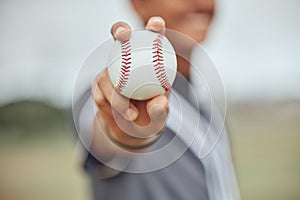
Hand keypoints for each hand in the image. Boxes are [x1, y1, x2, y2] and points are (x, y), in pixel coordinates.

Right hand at [92, 17, 168, 153]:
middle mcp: (128, 61)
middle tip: (123, 35)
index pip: (152, 40)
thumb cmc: (150, 117)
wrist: (130, 129)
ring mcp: (111, 71)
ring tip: (131, 114)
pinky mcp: (98, 84)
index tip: (156, 24)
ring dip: (117, 95)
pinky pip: (100, 93)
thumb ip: (160, 110)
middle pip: (120, 38)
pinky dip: (110, 106)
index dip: (154, 28)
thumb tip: (159, 102)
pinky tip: (119, 115)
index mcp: (148, 62)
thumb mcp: (159, 117)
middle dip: (120, 30)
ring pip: (107, 74)